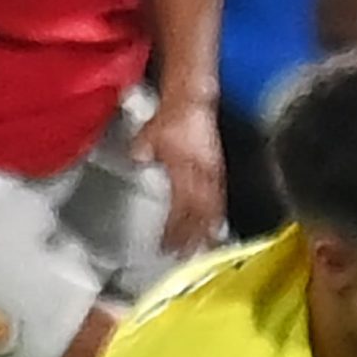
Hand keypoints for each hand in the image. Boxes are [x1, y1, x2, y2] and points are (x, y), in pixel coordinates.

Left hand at [133, 98, 224, 256]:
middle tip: (185, 257)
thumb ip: (143, 151)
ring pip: (211, 208)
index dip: (174, 229)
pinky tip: (216, 223)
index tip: (167, 246)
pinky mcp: (218, 167)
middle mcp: (200, 175)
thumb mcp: (149, 135)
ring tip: (205, 248)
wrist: (193, 100)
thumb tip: (137, 160)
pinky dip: (218, 212)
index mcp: (183, 171)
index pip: (179, 208)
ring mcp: (212, 172)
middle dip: (191, 237)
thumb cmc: (171, 117)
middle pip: (197, 214)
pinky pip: (220, 195)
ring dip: (207, 230)